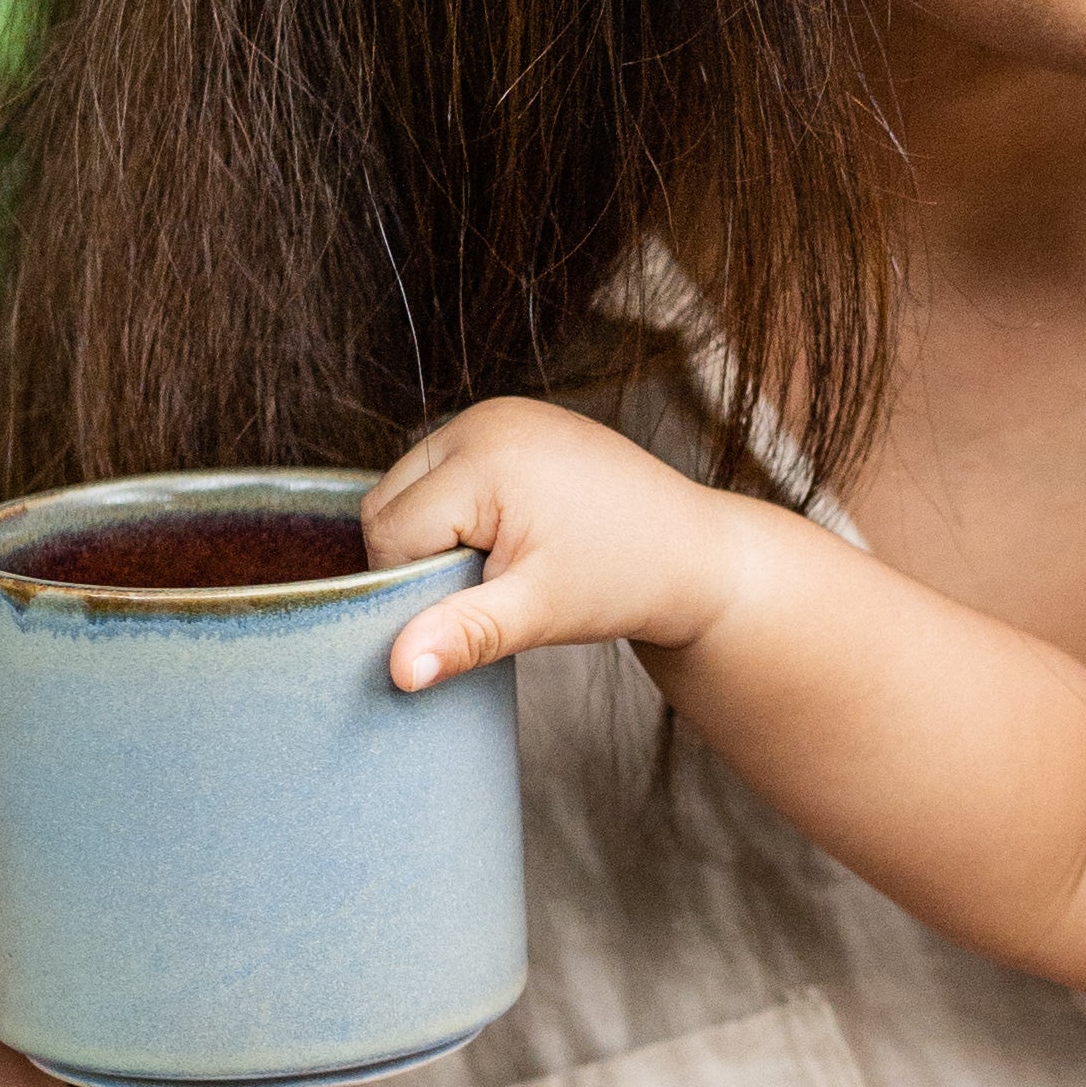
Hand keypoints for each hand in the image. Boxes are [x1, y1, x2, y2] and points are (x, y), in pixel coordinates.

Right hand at [369, 402, 745, 687]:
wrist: (697, 555)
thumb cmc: (626, 582)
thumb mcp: (538, 613)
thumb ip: (462, 634)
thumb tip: (399, 672)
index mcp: (485, 454)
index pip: (390, 532)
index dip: (414, 587)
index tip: (479, 608)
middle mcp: (483, 419)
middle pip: (388, 502)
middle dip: (419, 557)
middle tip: (491, 590)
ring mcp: (498, 415)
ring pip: (410, 487)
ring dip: (435, 535)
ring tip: (504, 564)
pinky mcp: (512, 424)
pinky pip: (445, 472)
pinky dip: (458, 512)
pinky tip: (510, 539)